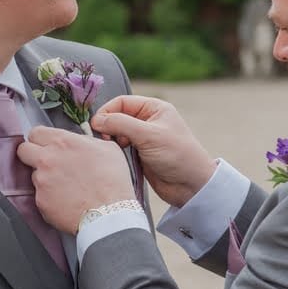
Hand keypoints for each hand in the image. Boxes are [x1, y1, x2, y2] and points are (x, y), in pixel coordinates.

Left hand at [18, 126, 135, 234]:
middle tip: (46, 162)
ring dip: (44, 178)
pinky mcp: (40, 202)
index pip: (36, 132)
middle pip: (23, 150)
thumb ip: (85, 140)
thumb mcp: (107, 148)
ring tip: (65, 186)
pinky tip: (65, 200)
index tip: (46, 145)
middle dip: (32, 154)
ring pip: (33, 174)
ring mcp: (41, 181)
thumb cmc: (113, 181)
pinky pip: (39, 196)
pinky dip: (49, 197)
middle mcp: (47, 159)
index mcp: (63, 142)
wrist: (110, 213)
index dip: (41, 139)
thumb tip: (77, 141)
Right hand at [90, 95, 215, 207]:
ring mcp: (143, 138)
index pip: (122, 102)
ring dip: (112, 140)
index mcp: (154, 108)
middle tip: (105, 140)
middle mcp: (148, 120)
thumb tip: (96, 120)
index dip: (108, 111)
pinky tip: (117, 158)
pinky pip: (121, 148)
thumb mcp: (149, 135)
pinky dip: (116, 151)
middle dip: (108, 126)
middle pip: (118, 116)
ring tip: (114, 149)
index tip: (97, 126)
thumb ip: (121, 124)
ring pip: (117, 133)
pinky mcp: (140, 154)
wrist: (191, 186)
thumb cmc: (176, 155)